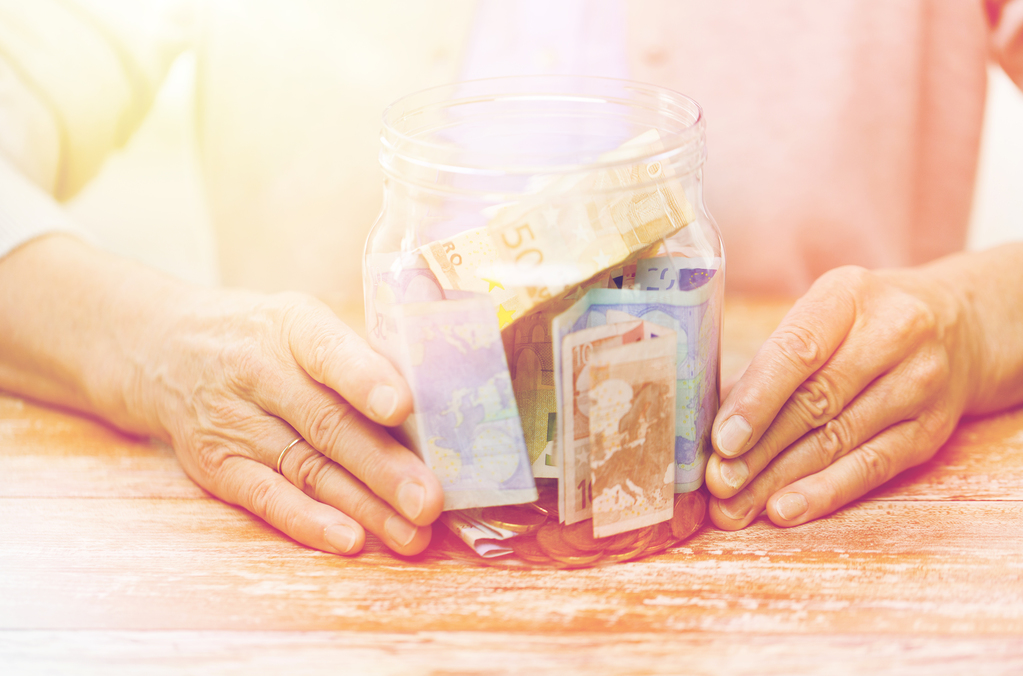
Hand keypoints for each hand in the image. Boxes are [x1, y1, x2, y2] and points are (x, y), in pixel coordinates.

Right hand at [133, 287, 444, 555]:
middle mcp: (259, 371)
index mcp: (293, 326)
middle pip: (328, 424)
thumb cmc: (265, 339)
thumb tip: (432, 412)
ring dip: (364, 508)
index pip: (329, 351)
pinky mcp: (216, 464)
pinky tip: (350, 539)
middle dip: (384, 468)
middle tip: (430, 501)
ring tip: (412, 535)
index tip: (402, 406)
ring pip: (307, 469)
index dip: (366, 379)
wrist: (166, 348)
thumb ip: (356, 360)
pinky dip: (308, 521)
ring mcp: (233, 421)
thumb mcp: (304, 323)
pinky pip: (266, 498)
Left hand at [704, 265, 977, 528]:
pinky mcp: (930, 430)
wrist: (958, 325)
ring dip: (780, 480)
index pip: (797, 352)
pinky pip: (871, 467)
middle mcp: (892, 336)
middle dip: (759, 451)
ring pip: (838, 441)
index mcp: (848, 297)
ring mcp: (919, 384)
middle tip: (717, 485)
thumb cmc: (860, 323)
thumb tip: (716, 425)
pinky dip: (824, 492)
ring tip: (736, 508)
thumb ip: (770, 364)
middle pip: (815, 404)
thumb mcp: (819, 316)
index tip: (722, 441)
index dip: (756, 401)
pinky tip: (785, 509)